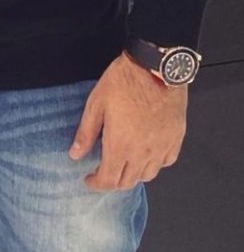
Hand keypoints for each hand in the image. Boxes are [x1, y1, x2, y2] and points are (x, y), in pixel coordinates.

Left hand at [69, 53, 187, 189]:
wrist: (155, 68)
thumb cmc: (123, 83)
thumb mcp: (96, 104)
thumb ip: (86, 133)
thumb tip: (75, 155)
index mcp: (121, 146)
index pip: (109, 180)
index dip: (97, 184)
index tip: (89, 180)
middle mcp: (143, 154)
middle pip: (128, 181)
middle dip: (112, 181)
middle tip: (102, 172)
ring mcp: (162, 148)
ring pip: (147, 175)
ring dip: (132, 175)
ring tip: (122, 164)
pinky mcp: (176, 140)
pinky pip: (165, 163)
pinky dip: (153, 165)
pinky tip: (145, 154)